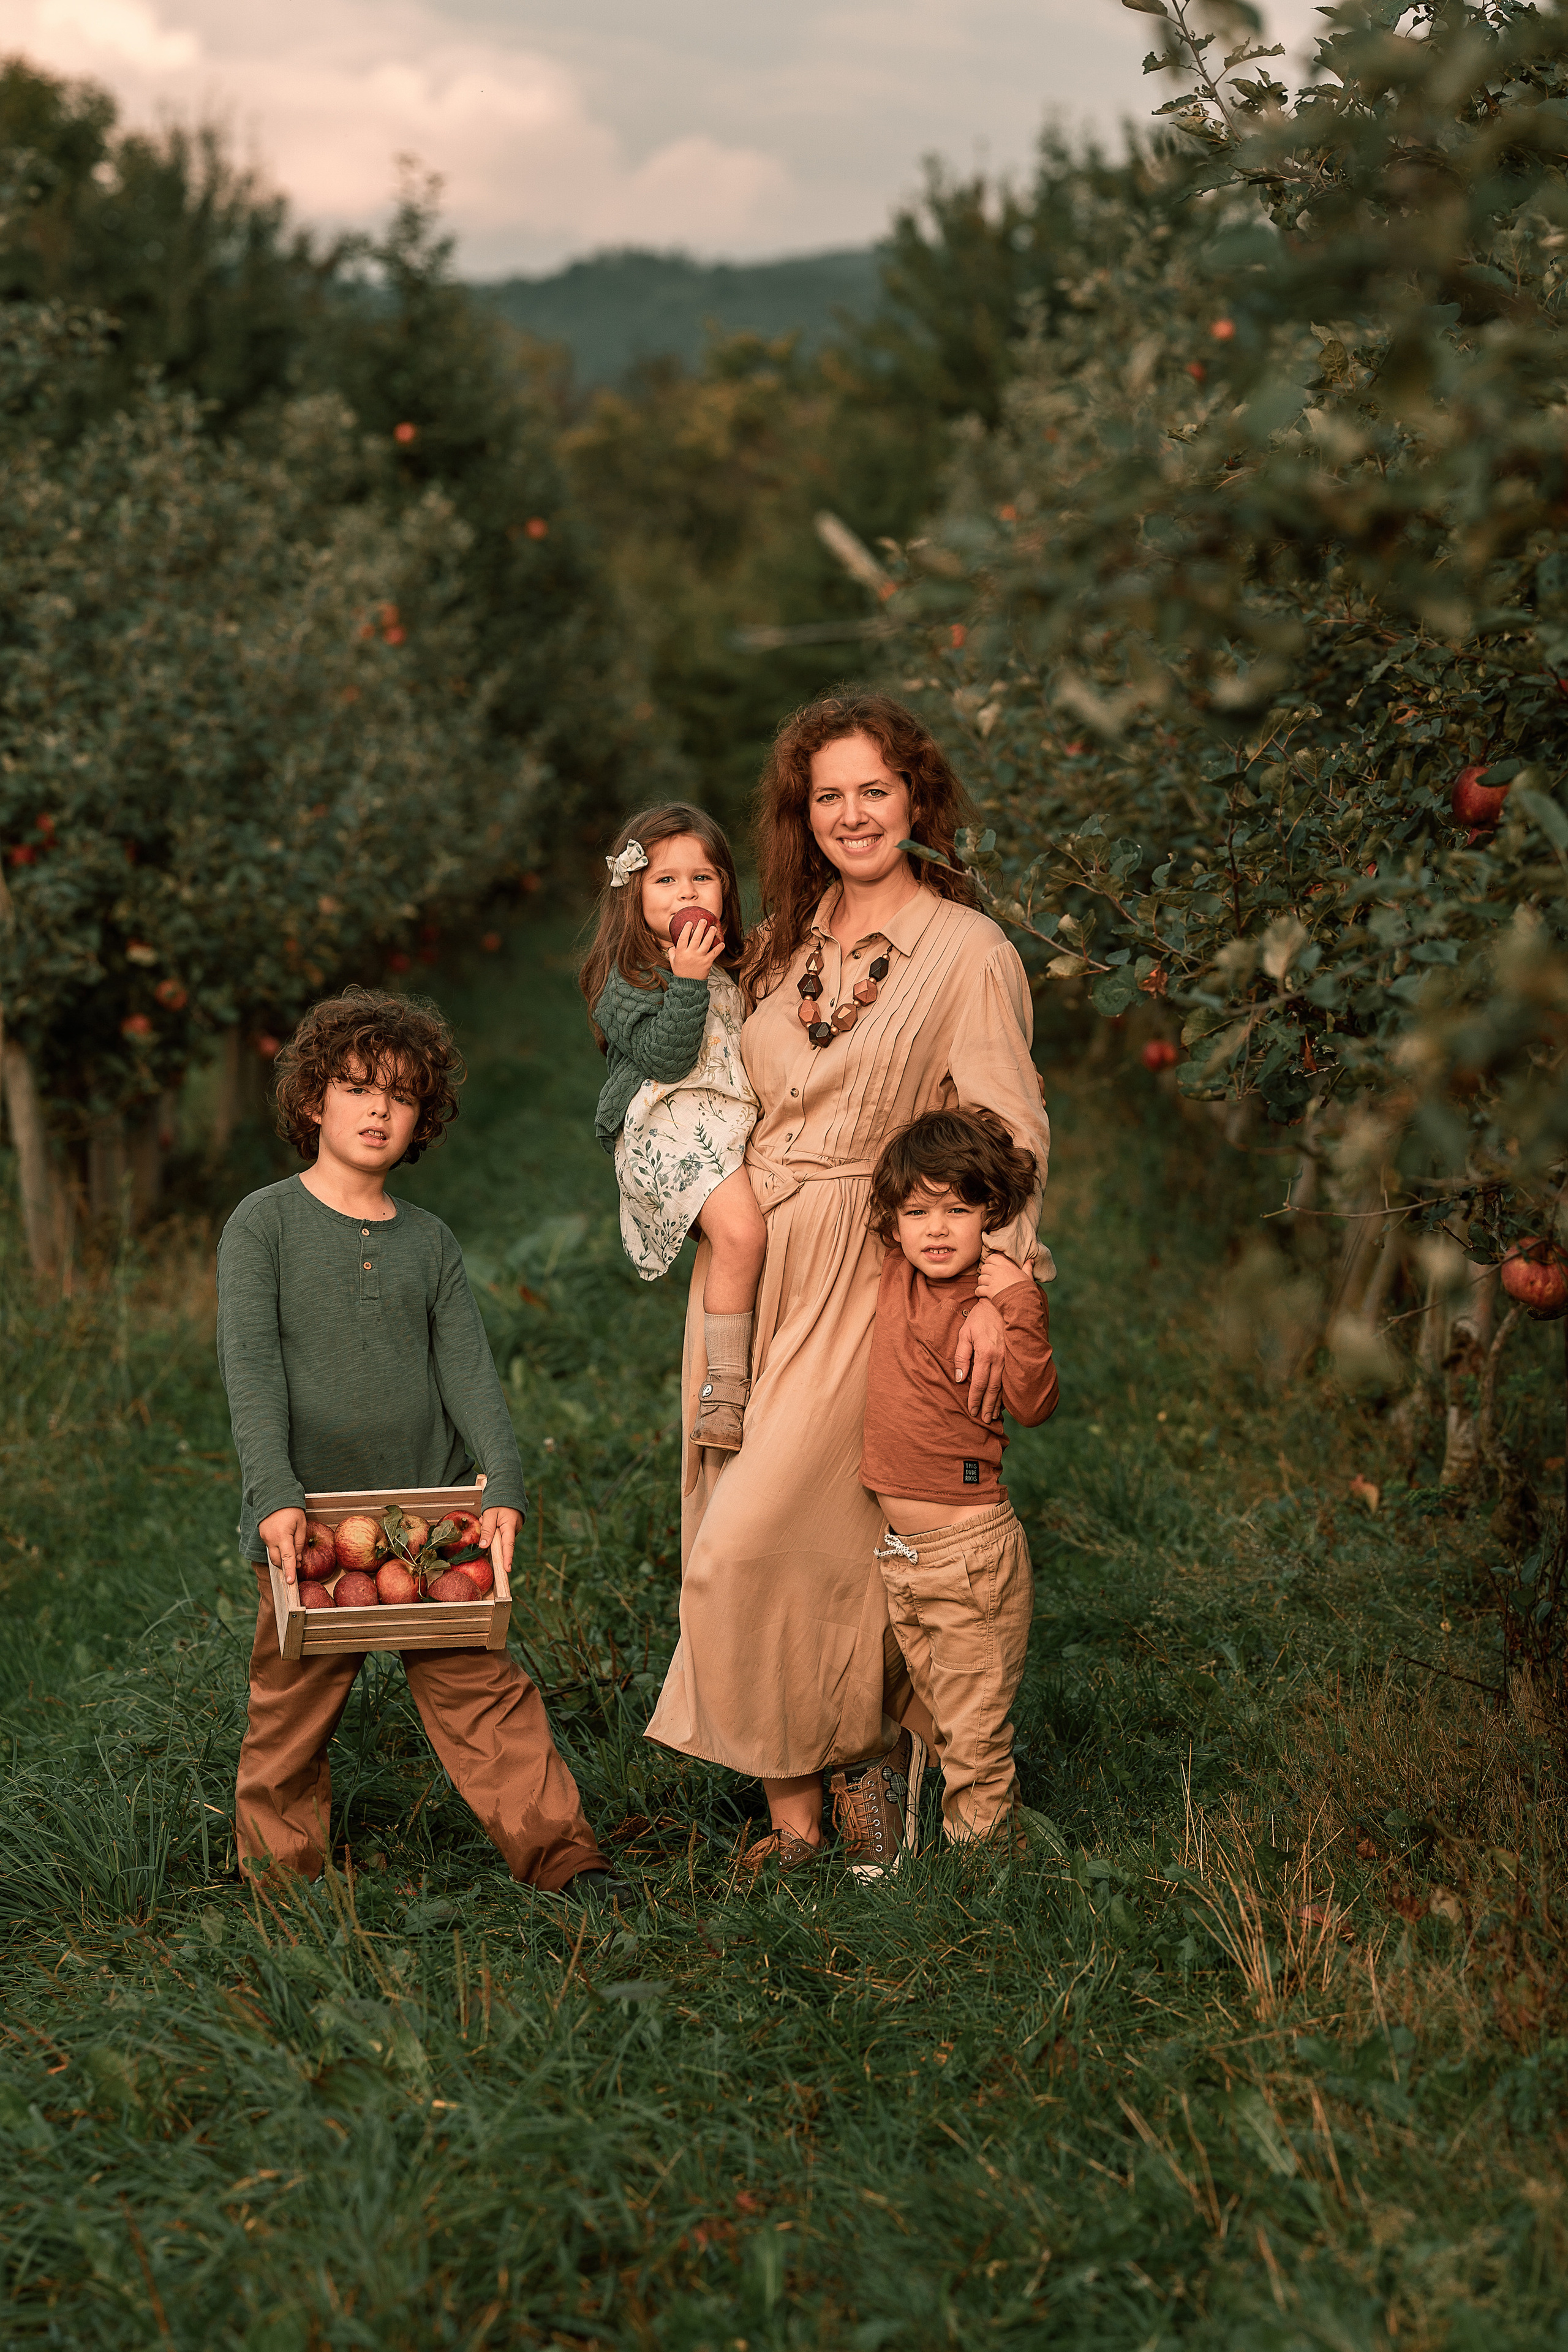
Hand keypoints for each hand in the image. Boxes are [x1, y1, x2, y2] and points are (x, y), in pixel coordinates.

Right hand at [259, 1506, 305, 1585]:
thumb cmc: (291, 1509)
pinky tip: (285, 1547)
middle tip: (296, 1567)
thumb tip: (298, 1559)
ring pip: (273, 1555)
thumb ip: (300, 1542)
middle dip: (286, 1566)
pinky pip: (270, 1548)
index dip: (289, 1571)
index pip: (287, 1558)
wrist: (273, 1495)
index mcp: (282, 1536)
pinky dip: (278, 1551)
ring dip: (282, 1559)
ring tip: (293, 1556)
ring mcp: (265, 1537)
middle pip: (277, 1560)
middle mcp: (270, 1539)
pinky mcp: (263, 1535)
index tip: (290, 1582)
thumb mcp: (301, 1524)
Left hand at [479, 1506, 523, 1577]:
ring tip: (486, 1518)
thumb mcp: (490, 1513)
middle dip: (490, 1537)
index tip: (507, 1569)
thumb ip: (487, 1529)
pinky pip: (499, 1534)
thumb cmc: (500, 1500)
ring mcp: (512, 1530)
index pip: (508, 1545)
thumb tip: (483, 1546)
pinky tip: (490, 1519)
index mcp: (510, 1526)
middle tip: (484, 1520)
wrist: (508, 1490)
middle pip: (501, 1543)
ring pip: (498, 1538)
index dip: (507, 1558)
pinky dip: (493, 1529)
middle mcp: (513, 1530)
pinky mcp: (509, 1529)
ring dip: (490, 1531)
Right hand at [669, 919, 725, 980]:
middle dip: (700, 927)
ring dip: (710, 934)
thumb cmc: (680, 972)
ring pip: (706, 943)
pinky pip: (714, 953)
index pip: (683, 938)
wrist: (688, 985)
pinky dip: (719, 948)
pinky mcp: (708, 962)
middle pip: (696, 938)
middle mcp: (690, 954)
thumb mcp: (673, 962)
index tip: (690, 923)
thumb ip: (672, 952)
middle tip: (704, 920)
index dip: (686, 929)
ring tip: (713, 927)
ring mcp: (700, 958)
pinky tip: (722, 943)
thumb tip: (673, 945)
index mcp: (681, 953)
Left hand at [954, 1298, 1006, 1423]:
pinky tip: (1005, 1400)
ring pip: (1004, 1387)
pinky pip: (1011, 1379)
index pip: (979, 1384)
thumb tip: (960, 1379)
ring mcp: (1011, 1359)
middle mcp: (1000, 1359)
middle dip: (988, 1407)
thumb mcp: (964, 1333)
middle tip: (984, 1420)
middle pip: (993, 1390)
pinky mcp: (1017, 1356)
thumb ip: (961, 1356)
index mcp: (985, 1354)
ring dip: (999, 1403)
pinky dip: (1008, 1392)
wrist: (1004, 1302)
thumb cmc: (980, 1317)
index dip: (975, 1399)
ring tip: (994, 1416)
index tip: (972, 1411)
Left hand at [977, 1250, 1030, 1300]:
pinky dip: (978, 1292)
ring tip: (985, 1286)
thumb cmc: (1026, 1289)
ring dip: (981, 1283)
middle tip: (988, 1278)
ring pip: (980, 1278)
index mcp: (1007, 1266)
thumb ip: (1027, 1268)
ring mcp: (993, 1281)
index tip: (991, 1266)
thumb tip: (1030, 1260)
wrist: (1023, 1303)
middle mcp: (998, 1271)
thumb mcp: (1028, 1277)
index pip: (992, 1257)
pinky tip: (981, 1294)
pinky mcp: (989, 1291)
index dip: (989, 1261)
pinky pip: (978, 1290)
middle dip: (985, 1272)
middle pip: (984, 1267)